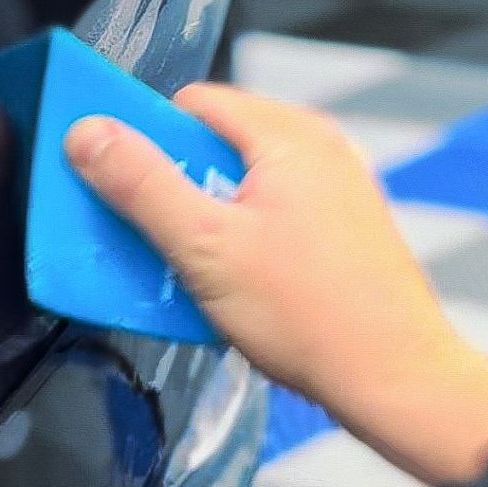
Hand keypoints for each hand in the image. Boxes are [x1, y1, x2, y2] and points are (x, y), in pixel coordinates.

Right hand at [65, 83, 487, 486]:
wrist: (398, 384)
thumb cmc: (317, 318)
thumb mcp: (205, 246)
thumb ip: (142, 184)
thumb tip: (89, 134)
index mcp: (289, 135)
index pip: (191, 102)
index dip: (145, 136)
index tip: (117, 176)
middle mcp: (317, 148)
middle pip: (211, 140)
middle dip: (171, 182)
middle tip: (154, 230)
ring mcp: (332, 187)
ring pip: (235, 178)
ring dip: (200, 213)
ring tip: (189, 261)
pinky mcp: (335, 225)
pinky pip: (263, 209)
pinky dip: (233, 232)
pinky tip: (224, 278)